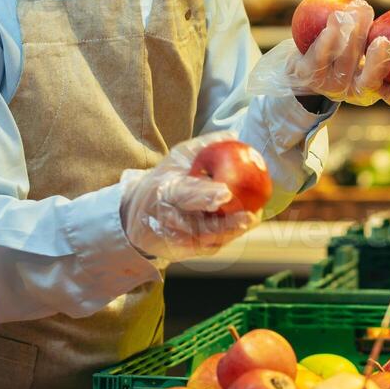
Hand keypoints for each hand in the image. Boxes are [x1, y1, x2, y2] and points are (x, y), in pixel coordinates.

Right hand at [119, 132, 260, 261]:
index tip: (225, 193)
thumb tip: (233, 136)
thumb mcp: (177, 159)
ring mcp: (174, 239)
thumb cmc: (164, 180)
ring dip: (232, 232)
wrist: (136, 214)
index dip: (205, 195)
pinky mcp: (182, 252)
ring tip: (253, 220)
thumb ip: (204, 147)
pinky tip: (244, 226)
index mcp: (163, 191)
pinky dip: (227, 237)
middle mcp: (167, 219)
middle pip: (198, 226)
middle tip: (249, 216)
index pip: (184, 194)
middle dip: (225, 224)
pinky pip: (209, 247)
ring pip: (207, 240)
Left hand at [251, 4, 389, 106]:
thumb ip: (385, 39)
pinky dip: (329, 36)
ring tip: (358, 11)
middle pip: (369, 81)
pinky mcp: (308, 75)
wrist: (304, 65)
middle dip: (378, 62)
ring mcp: (330, 85)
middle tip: (383, 41)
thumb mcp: (367, 49)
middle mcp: (353, 91)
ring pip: (345, 62)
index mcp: (375, 88)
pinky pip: (320, 55)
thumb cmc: (346, 52)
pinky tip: (336, 18)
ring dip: (353, 33)